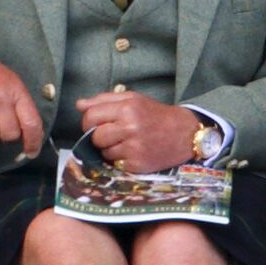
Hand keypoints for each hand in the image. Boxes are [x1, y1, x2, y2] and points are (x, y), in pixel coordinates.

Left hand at [77, 91, 199, 173]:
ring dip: (110, 149)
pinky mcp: (138, 165)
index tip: (97, 124)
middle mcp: (130, 128)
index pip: (90, 117)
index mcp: (127, 109)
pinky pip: (115, 164)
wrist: (186, 134)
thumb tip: (79, 105)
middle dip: (99, 136)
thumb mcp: (133, 99)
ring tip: (127, 142)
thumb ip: (103, 100)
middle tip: (114, 134)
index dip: (89, 122)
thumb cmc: (155, 115)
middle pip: (95, 137)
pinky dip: (120, 159)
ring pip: (104, 152)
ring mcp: (134, 148)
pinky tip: (133, 152)